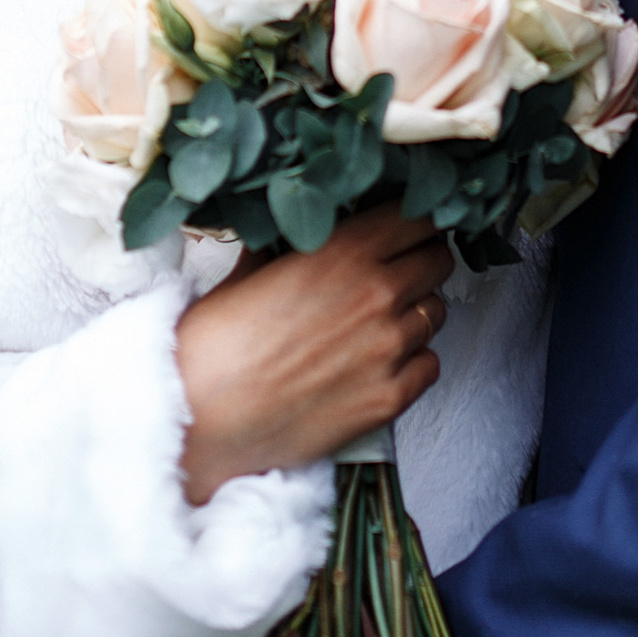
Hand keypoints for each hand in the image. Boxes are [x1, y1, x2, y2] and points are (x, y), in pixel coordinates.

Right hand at [176, 206, 451, 502]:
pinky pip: (430, 366)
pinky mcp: (389, 398)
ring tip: (381, 324)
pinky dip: (414, 362)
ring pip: (436, 313)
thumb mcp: (249, 272)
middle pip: (437, 261)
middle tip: (399, 274)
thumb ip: (288, 246)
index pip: (416, 218)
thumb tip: (294, 231)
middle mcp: (377, 293)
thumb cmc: (213, 346)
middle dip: (421, 263)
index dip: (414, 222)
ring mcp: (388, 348)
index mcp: (344, 252)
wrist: (199, 418)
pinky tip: (381, 364)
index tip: (407, 230)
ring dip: (415, 314)